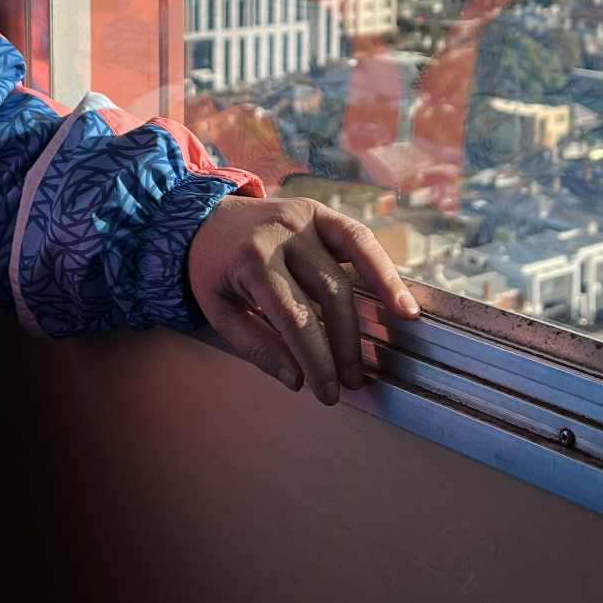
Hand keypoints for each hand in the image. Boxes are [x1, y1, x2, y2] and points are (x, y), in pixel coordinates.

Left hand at [186, 194, 420, 404]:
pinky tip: (398, 290)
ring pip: (354, 259)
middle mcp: (283, 235)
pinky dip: (382, 263)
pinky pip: (358, 236)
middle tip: (352, 379)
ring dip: (381, 295)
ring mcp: (304, 217)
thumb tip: (297, 380)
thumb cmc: (212, 269)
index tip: (328, 391)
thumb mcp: (219, 312)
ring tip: (401, 327)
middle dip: (346, 342)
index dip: (317, 359)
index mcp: (252, 262)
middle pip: (330, 293)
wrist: (202, 216)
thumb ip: (257, 346)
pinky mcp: (319, 211)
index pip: (295, 319)